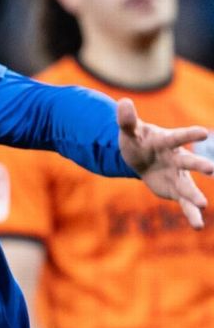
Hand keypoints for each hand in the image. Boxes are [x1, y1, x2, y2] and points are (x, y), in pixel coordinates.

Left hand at [117, 98, 213, 228]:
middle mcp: (177, 158)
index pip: (178, 136)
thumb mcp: (129, 131)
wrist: (141, 158)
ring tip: (203, 205)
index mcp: (166, 141)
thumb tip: (123, 102)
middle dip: (199, 165)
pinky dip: (191, 214)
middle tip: (211, 169)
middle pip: (188, 162)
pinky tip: (198, 225)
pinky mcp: (176, 190)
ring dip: (195, 195)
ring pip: (188, 185)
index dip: (189, 134)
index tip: (203, 132)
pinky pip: (184, 203)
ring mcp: (178, 175)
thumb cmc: (137, 141)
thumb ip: (127, 119)